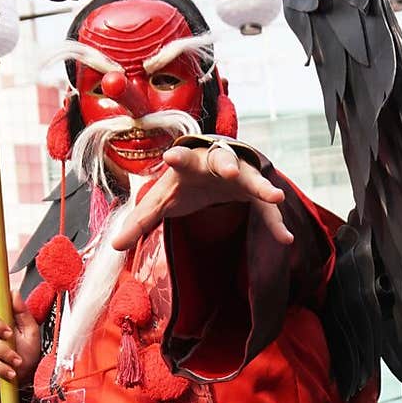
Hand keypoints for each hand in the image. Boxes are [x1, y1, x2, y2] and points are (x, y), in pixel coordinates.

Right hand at [0, 281, 38, 387]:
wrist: (24, 377)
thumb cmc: (28, 351)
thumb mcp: (31, 332)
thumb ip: (23, 313)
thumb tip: (14, 292)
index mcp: (0, 314)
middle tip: (10, 335)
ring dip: (3, 353)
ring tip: (17, 362)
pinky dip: (0, 368)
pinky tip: (10, 372)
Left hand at [110, 142, 293, 252]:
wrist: (211, 172)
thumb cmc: (185, 183)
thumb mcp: (162, 201)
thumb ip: (141, 221)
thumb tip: (115, 246)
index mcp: (190, 163)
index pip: (183, 158)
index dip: (178, 158)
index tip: (171, 156)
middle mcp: (216, 163)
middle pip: (222, 160)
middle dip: (226, 164)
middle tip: (228, 170)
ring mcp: (239, 175)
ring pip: (251, 178)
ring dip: (261, 186)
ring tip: (275, 197)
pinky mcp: (254, 191)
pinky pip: (266, 209)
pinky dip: (275, 223)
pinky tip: (286, 240)